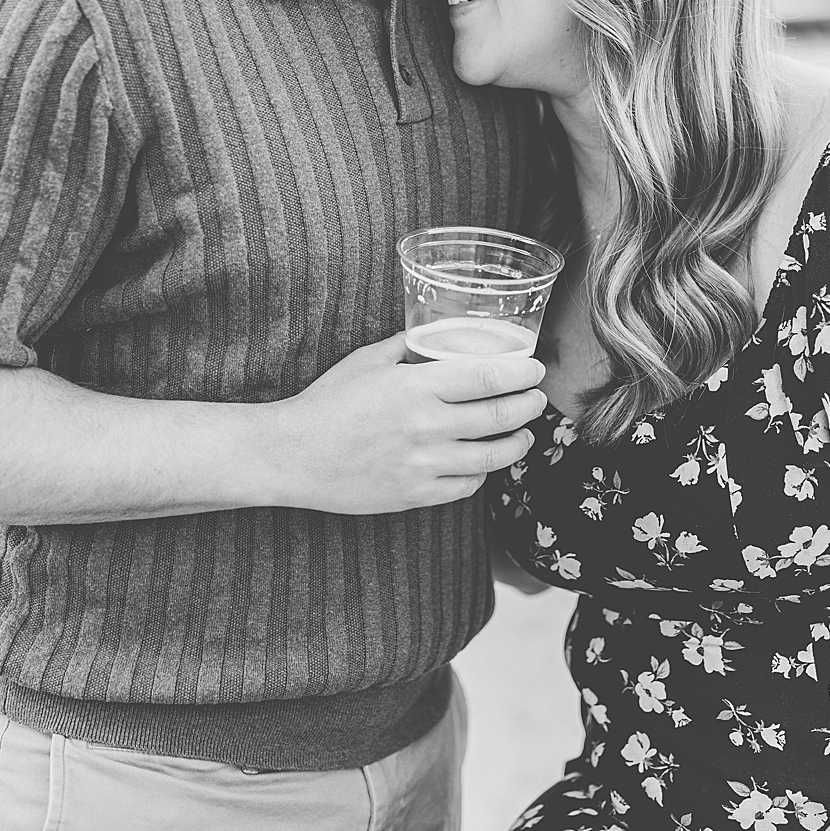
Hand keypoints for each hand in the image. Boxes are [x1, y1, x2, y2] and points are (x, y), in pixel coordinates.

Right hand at [267, 332, 546, 513]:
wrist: (292, 455)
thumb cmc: (325, 404)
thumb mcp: (364, 362)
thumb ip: (404, 347)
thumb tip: (433, 336)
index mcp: (415, 386)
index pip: (489, 377)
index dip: (522, 373)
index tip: (535, 369)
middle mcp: (426, 426)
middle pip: (501, 416)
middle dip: (529, 406)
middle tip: (537, 399)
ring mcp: (423, 464)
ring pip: (492, 456)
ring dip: (516, 442)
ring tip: (523, 434)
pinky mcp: (416, 494)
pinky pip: (467, 485)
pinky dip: (482, 473)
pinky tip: (483, 463)